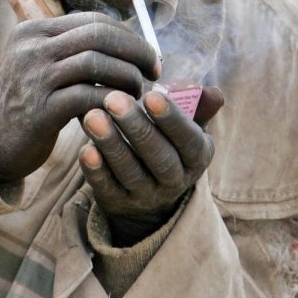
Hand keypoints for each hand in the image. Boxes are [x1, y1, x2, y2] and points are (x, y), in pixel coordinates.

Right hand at [0, 12, 159, 184]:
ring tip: (137, 94)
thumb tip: (127, 42)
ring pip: (97, 62)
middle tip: (154, 71)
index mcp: (33, 30)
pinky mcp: (40, 109)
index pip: (93, 20)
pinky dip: (112, 101)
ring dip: (127, 77)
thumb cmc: (27, 104)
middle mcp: (31, 47)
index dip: (128, 36)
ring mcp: (34, 77)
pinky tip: (121, 111)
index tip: (148, 56)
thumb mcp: (40, 66)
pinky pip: (89, 96)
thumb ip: (72, 50)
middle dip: (136, 51)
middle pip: (99, 34)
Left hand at [80, 86, 222, 245]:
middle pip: (158, 157)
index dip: (172, 120)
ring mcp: (146, 195)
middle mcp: (175, 180)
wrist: (151, 190)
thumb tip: (212, 93)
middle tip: (113, 99)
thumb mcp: (187, 126)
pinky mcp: (118, 203)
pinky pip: (107, 188)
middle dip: (136, 128)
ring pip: (130, 172)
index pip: (189, 140)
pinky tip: (86, 149)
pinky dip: (96, 170)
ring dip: (111, 144)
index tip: (152, 96)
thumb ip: (198, 106)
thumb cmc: (168, 141)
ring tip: (92, 116)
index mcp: (197, 156)